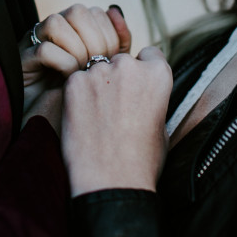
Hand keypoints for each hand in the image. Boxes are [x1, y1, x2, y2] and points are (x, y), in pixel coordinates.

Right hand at [21, 4, 131, 128]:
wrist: (55, 129)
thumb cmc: (84, 100)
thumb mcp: (108, 71)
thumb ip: (118, 43)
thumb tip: (116, 10)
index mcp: (77, 29)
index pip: (98, 13)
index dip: (111, 35)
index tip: (115, 61)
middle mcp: (55, 30)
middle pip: (78, 12)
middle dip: (96, 40)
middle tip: (99, 67)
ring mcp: (35, 42)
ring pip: (57, 22)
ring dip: (77, 49)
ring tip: (83, 73)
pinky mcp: (22, 61)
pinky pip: (44, 49)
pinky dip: (62, 63)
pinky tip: (69, 80)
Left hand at [61, 46, 172, 195]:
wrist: (111, 182)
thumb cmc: (142, 161)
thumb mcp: (162, 125)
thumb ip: (153, 99)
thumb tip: (144, 94)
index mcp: (158, 74)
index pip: (149, 54)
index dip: (142, 71)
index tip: (136, 88)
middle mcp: (130, 66)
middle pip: (120, 61)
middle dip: (117, 78)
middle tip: (114, 107)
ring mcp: (99, 72)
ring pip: (96, 70)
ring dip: (97, 85)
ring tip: (97, 117)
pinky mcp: (74, 83)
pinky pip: (76, 81)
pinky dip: (77, 95)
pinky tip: (82, 119)